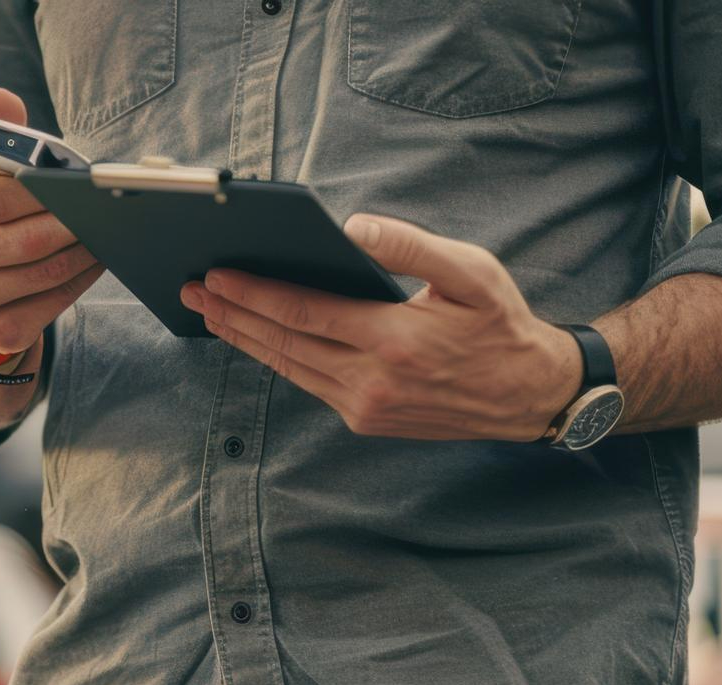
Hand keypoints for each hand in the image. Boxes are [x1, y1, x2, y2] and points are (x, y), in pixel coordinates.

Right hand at [0, 88, 105, 354]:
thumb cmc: (1, 216)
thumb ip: (1, 133)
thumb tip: (0, 98)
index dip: (38, 195)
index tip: (71, 186)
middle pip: (24, 241)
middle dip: (71, 226)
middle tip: (103, 214)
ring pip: (44, 273)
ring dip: (83, 254)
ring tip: (107, 235)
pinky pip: (51, 305)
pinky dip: (80, 283)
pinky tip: (94, 264)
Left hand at [179, 215, 583, 440]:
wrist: (529, 395)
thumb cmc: (500, 324)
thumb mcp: (472, 272)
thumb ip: (411, 247)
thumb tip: (353, 228)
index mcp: (394, 340)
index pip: (305, 314)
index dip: (254, 294)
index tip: (217, 274)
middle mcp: (372, 381)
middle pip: (284, 343)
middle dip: (232, 314)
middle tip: (192, 290)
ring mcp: (365, 407)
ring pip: (289, 368)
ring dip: (245, 339)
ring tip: (210, 312)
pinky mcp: (366, 420)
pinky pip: (308, 383)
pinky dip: (276, 359)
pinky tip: (255, 338)